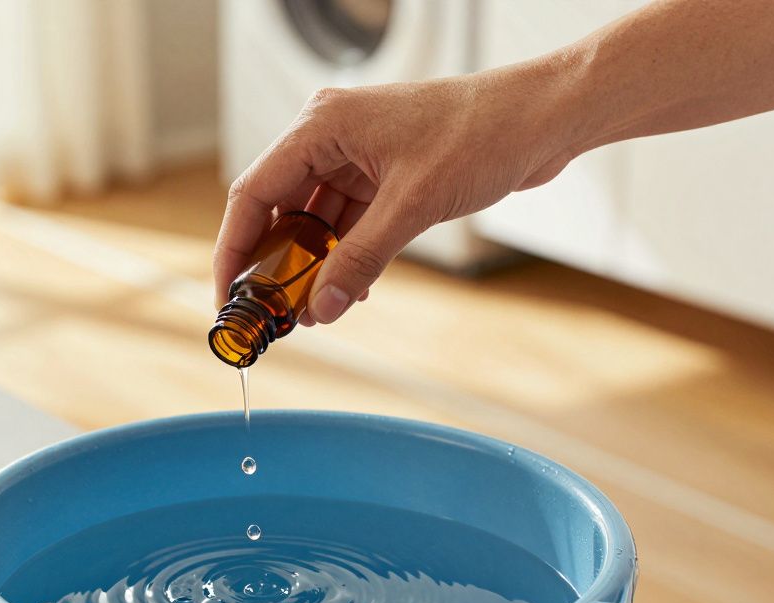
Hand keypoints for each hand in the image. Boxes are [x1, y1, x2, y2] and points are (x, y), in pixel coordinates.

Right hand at [213, 68, 577, 324]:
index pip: (254, 192)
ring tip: (312, 310)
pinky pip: (347, 222)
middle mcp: (331, 136)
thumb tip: (322, 308)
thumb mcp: (412, 205)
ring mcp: (357, 154)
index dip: (235, 249)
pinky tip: (351, 289)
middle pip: (279, 208)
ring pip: (314, 220)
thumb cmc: (483, 132)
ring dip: (313, 265)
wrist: (544, 118)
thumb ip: (361, 261)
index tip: (230, 296)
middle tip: (272, 312)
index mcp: (322, 125)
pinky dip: (346, 256)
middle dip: (275, 264)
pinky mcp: (383, 173)